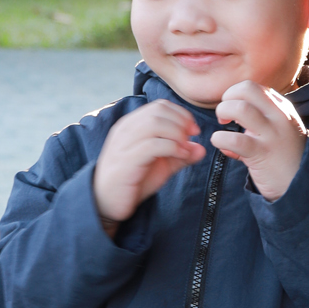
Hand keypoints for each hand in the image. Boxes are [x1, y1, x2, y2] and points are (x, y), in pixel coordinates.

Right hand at [93, 101, 204, 231]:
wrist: (107, 202)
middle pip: (158, 111)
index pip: (159, 106)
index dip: (181, 114)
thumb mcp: (161, 166)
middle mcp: (126, 129)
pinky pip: (152, 145)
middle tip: (192, 137)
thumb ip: (180, 155)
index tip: (193, 130)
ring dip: (177, 133)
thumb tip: (201, 148)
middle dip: (181, 122)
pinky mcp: (126, 160)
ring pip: (155, 123)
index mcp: (132, 125)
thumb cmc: (133, 180)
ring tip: (185, 148)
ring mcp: (124, 143)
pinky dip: (172, 147)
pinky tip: (180, 156)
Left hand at [212, 81, 308, 201]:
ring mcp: (272, 134)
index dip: (235, 95)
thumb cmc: (286, 159)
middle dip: (227, 98)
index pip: (253, 87)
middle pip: (246, 88)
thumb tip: (226, 136)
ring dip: (223, 113)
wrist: (303, 186)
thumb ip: (256, 127)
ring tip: (222, 127)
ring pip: (240, 108)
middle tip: (224, 117)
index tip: (232, 111)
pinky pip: (234, 139)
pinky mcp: (262, 153)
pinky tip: (220, 144)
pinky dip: (219, 139)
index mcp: (282, 108)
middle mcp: (279, 116)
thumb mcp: (278, 133)